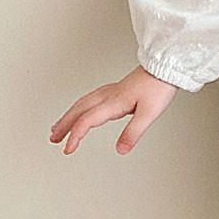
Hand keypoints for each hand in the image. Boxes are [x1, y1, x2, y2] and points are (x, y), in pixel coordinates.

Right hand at [48, 65, 177, 155]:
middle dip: (64, 125)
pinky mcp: (117, 89)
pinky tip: (81, 111)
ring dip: (68, 115)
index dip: (75, 136)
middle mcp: (109, 95)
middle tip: (52, 139)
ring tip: (58, 127)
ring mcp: (112, 90)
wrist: (166, 67)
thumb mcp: (149, 113)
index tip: (67, 150)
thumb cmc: (159, 87)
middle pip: (79, 110)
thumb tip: (120, 150)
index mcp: (113, 102)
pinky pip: (90, 98)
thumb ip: (134, 132)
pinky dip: (80, 107)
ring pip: (83, 103)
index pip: (87, 120)